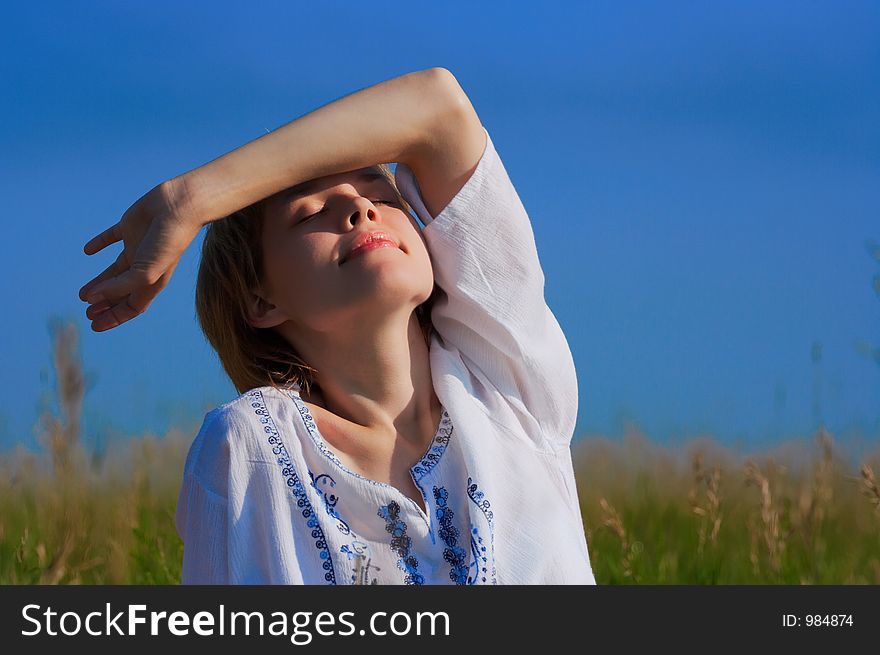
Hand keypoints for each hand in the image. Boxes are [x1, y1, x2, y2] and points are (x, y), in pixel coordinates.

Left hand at [79, 179, 202, 331]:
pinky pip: (111, 238)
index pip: (132, 306)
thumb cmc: (167, 242)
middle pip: (122, 292)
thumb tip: (91, 298)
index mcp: (152, 281)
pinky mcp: (130, 227)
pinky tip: (88, 250)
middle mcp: (144, 266)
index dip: (114, 318)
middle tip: (87, 311)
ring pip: (114, 271)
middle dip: (105, 305)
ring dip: (98, 282)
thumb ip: (117, 287)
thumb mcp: (144, 272)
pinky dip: (99, 244)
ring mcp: (137, 246)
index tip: (94, 324)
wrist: (179, 207)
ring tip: (82, 293)